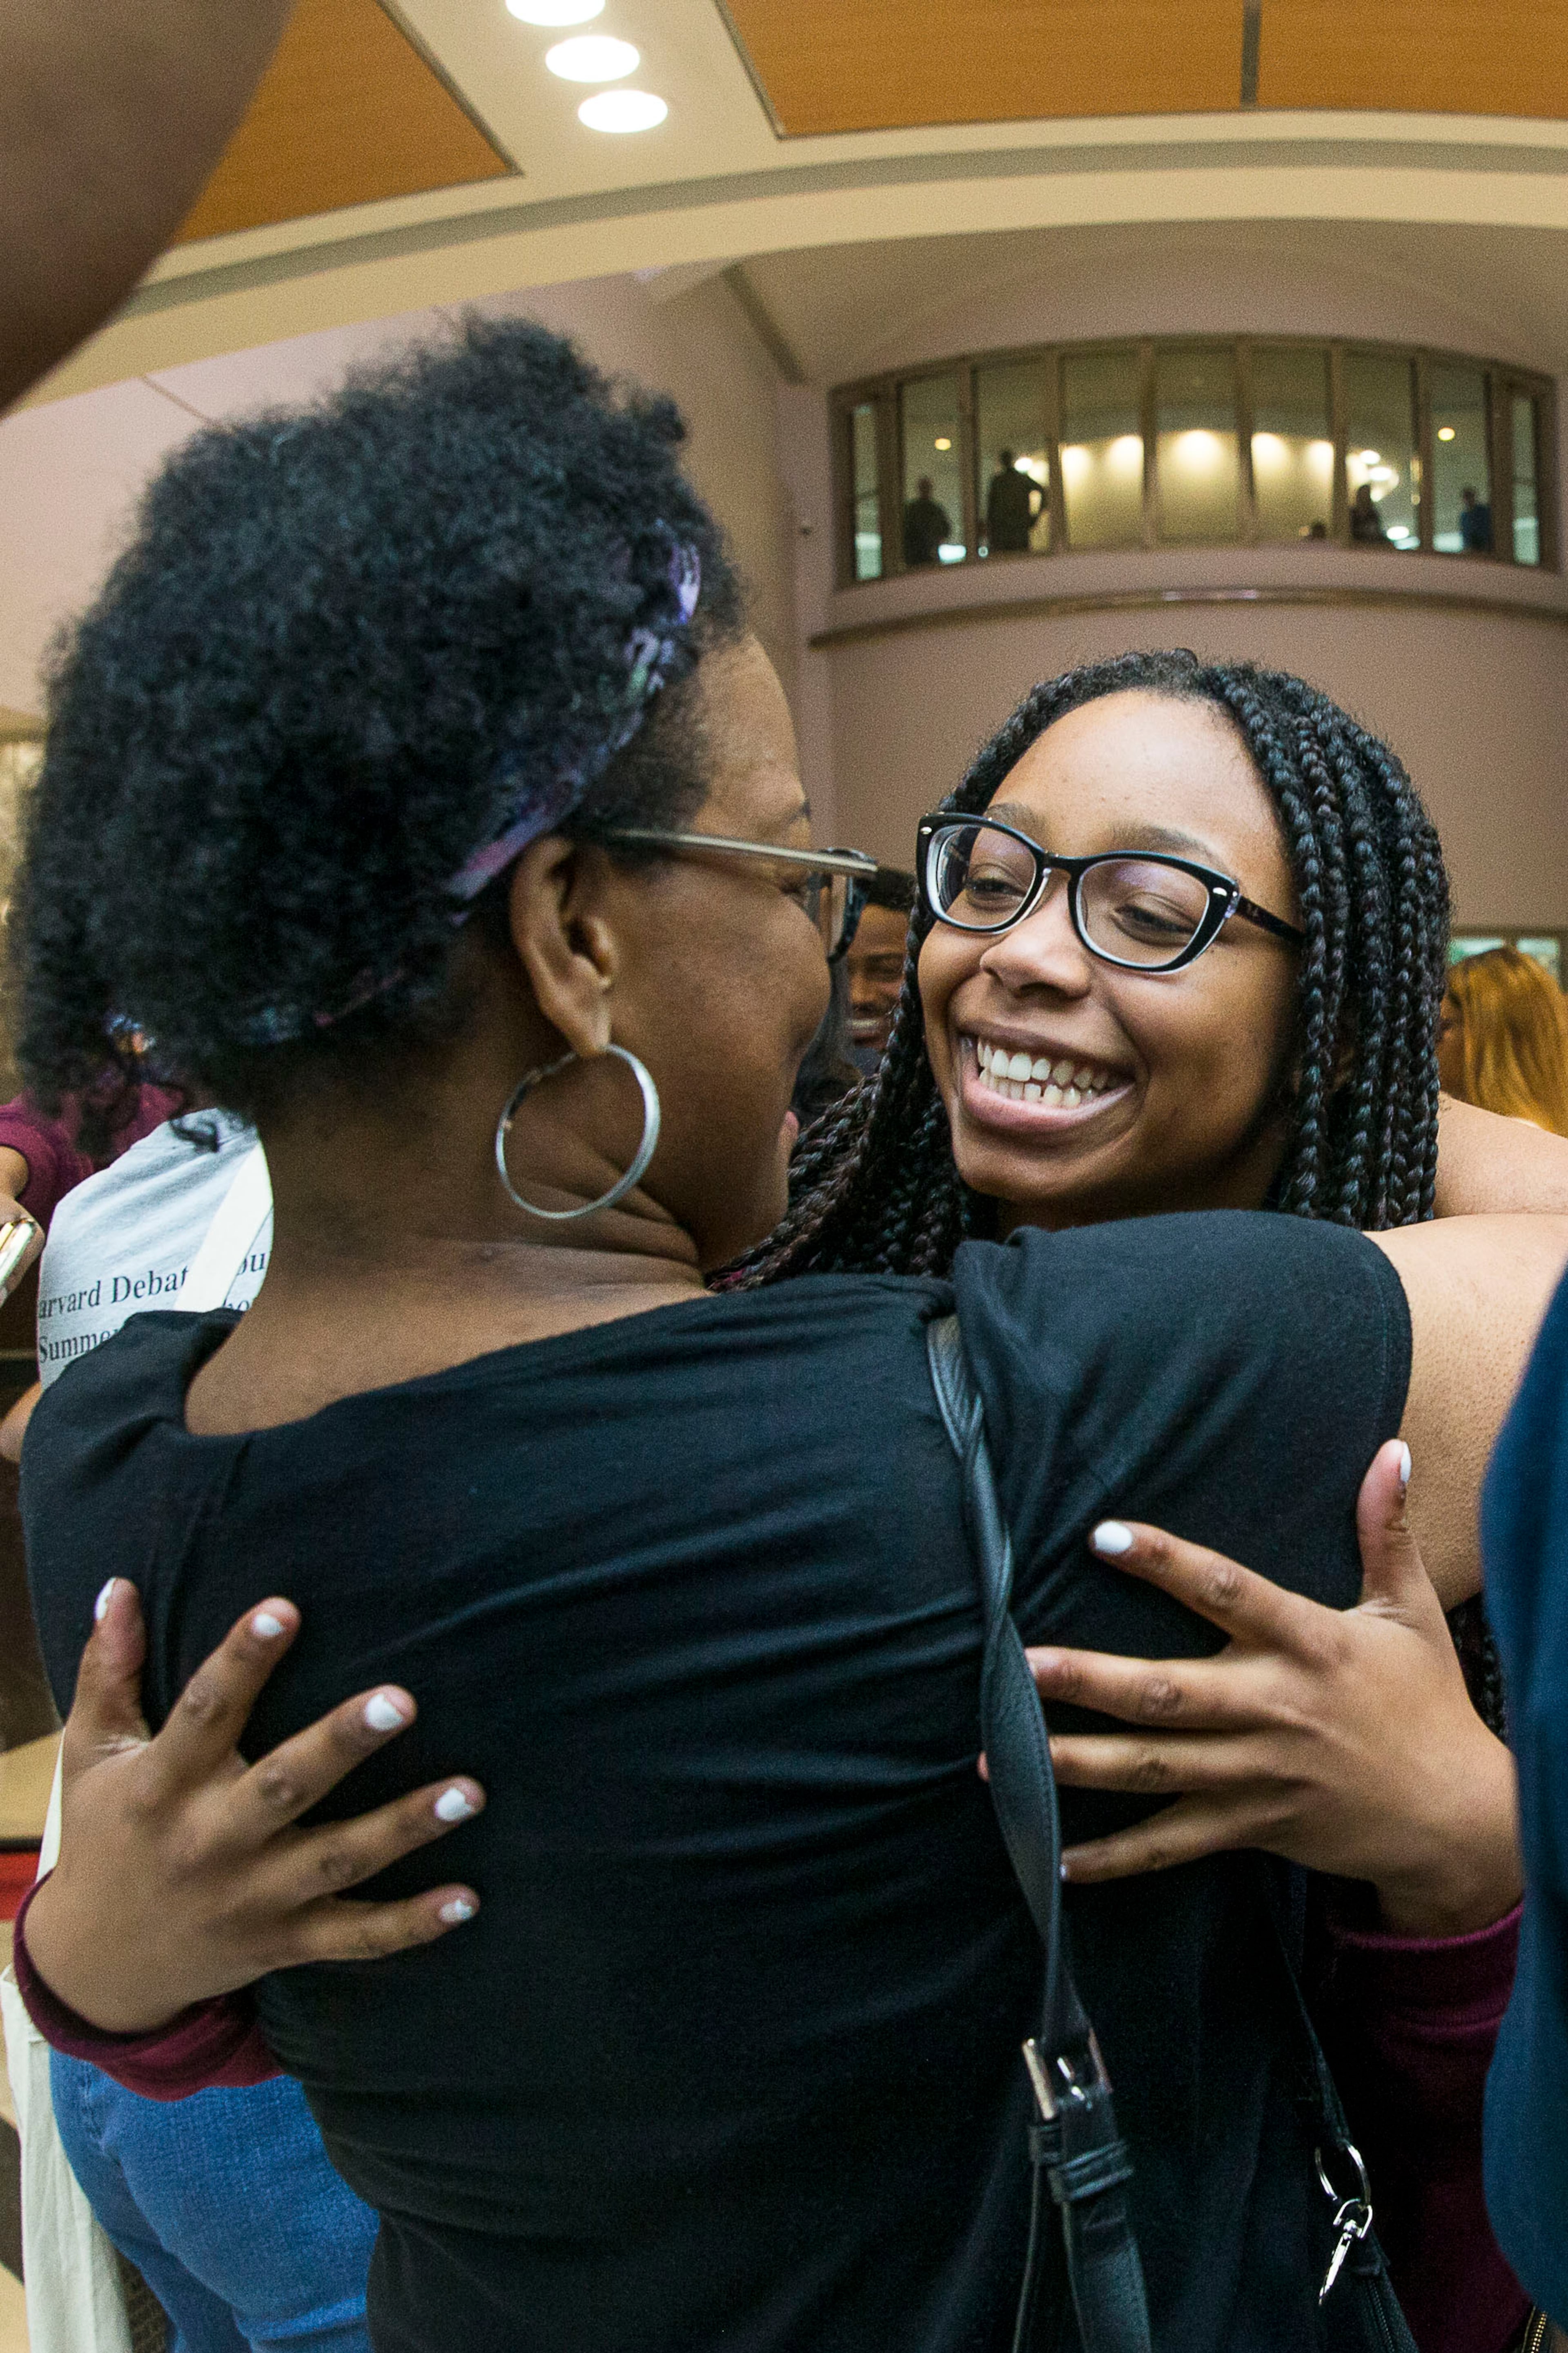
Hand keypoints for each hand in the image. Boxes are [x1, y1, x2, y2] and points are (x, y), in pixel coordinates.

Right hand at [23, 1578, 484, 2033]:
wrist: (98, 1967)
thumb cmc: (105, 1834)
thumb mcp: (91, 1752)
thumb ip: (108, 1669)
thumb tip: (118, 1584)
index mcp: (161, 1786)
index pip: (203, 1713)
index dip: (241, 1662)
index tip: (285, 1609)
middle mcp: (209, 1843)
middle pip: (284, 1787)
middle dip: (341, 1744)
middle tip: (402, 1699)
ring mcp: (252, 1898)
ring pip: (337, 1861)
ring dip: (404, 1827)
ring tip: (470, 1792)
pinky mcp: (284, 1941)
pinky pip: (355, 1938)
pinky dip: (411, 1925)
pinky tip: (466, 1898)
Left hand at [1027, 1441, 1521, 1935]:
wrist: (1456, 1818)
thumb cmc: (1426, 1702)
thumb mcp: (1411, 1611)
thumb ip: (1386, 1529)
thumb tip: (1392, 1449)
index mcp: (1308, 1645)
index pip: (1228, 1593)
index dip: (1168, 1563)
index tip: (1103, 1535)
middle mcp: (1273, 1709)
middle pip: (1169, 1694)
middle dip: (1090, 1681)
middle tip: (1018, 1666)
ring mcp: (1257, 1775)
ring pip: (1154, 1769)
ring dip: (1076, 1763)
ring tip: (999, 1754)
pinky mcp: (1251, 1826)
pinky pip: (1173, 1845)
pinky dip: (1117, 1857)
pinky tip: (1058, 1859)